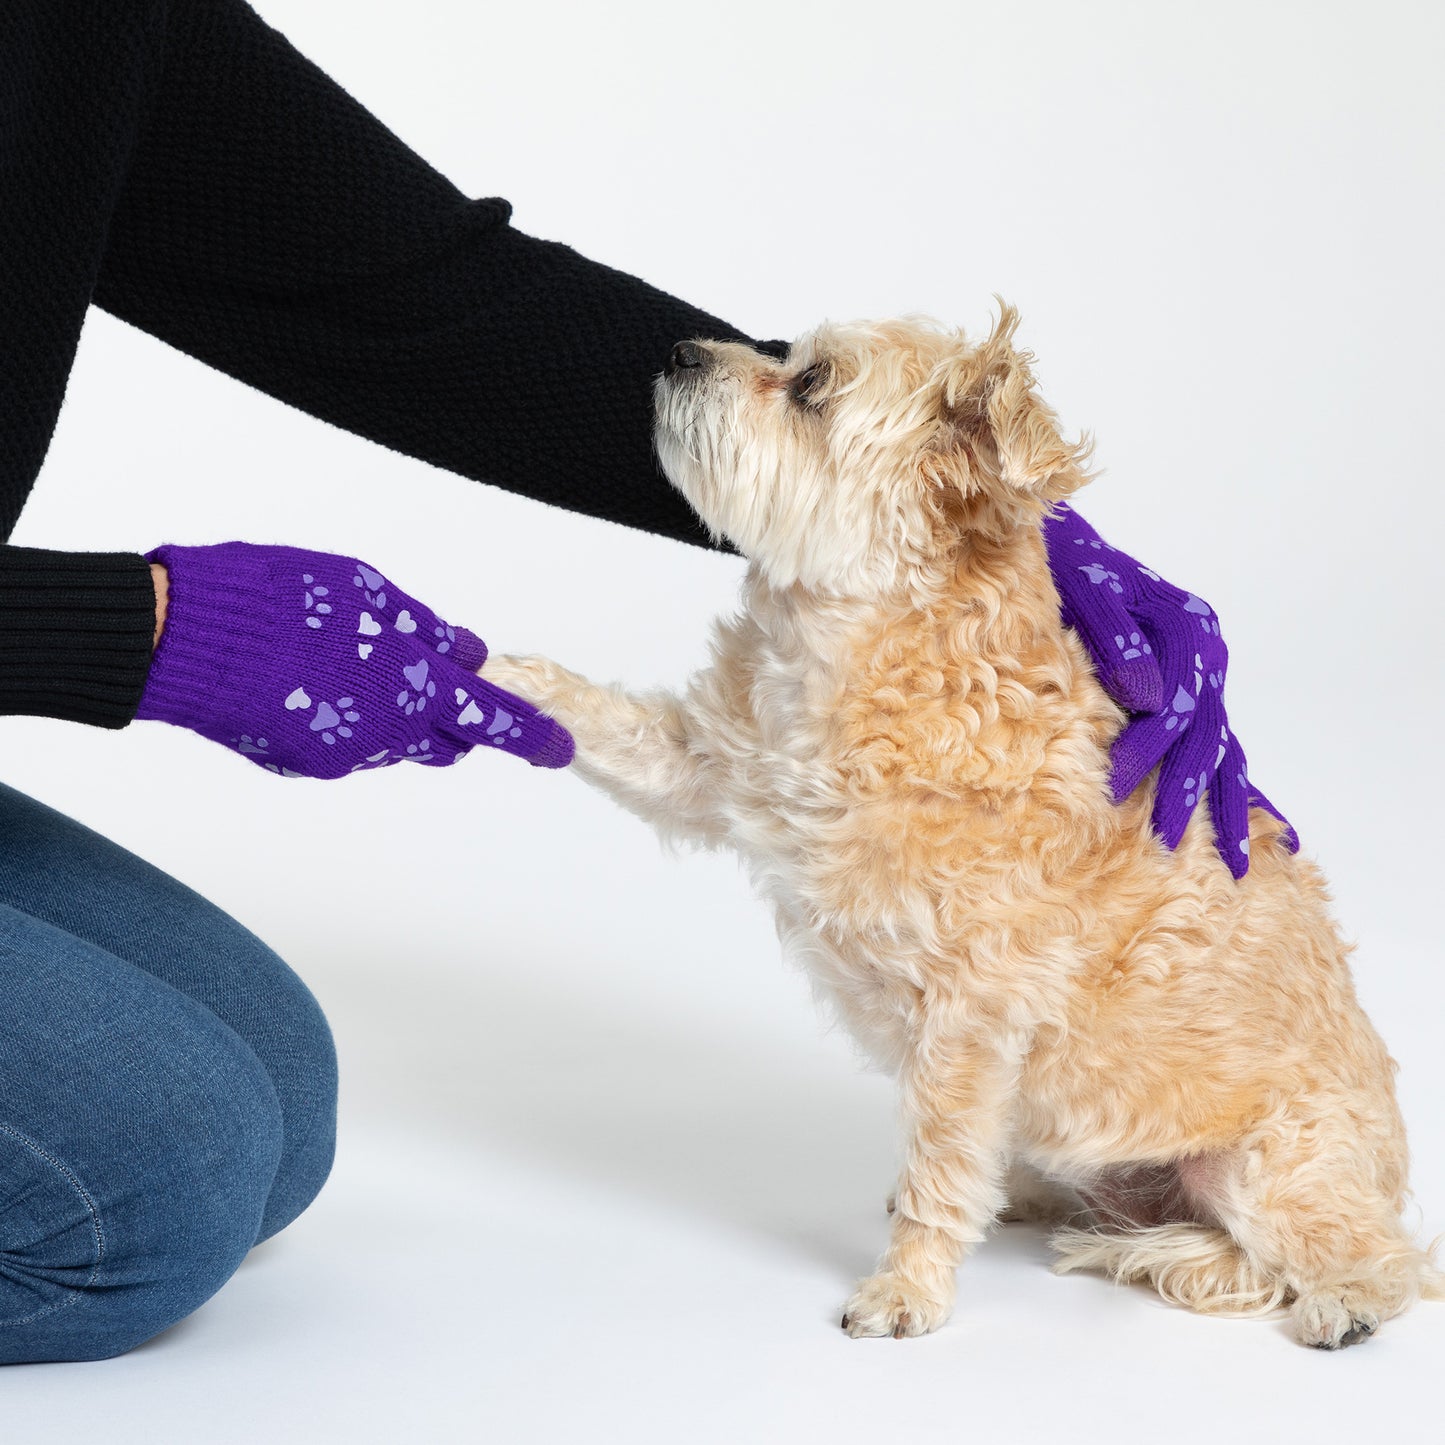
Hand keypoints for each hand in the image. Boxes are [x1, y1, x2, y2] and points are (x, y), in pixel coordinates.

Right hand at [135, 542, 571, 777]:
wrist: (184, 641)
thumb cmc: (276, 597)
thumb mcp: (363, 589)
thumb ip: (421, 627)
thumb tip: (463, 650)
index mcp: (410, 680)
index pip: (489, 717)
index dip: (530, 735)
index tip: (559, 746)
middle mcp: (385, 729)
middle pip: (445, 739)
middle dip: (451, 717)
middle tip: (423, 676)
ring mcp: (343, 753)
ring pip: (394, 744)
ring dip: (393, 714)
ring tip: (342, 663)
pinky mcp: (305, 764)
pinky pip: (347, 746)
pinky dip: (346, 721)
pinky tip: (308, 685)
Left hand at [1042, 504, 1296, 877]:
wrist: (1074, 551)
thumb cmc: (1074, 568)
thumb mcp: (1088, 590)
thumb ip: (1116, 637)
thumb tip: (1148, 697)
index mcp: (1190, 629)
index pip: (1175, 707)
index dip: (1146, 750)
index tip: (1113, 787)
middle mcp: (1207, 657)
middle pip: (1206, 736)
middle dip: (1188, 793)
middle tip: (1167, 842)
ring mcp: (1205, 678)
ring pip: (1224, 750)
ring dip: (1225, 806)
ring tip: (1239, 867)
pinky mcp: (1193, 694)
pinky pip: (1221, 749)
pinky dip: (1239, 790)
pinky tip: (1265, 833)